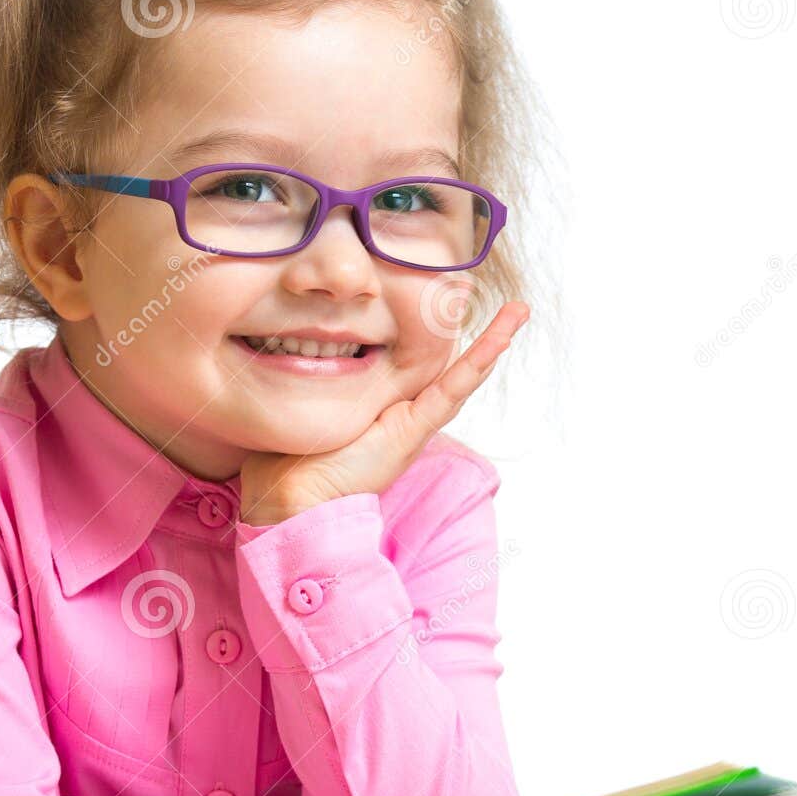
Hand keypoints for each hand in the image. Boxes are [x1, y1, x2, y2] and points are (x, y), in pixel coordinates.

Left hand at [236, 302, 529, 524]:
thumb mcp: (299, 403)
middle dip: (470, 331)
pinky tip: (504, 333)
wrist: (291, 498)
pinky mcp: (414, 428)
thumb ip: (300, 377)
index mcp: (380, 407)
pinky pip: (454, 387)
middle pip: (443, 364)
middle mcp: (402, 412)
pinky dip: (481, 358)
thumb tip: (277, 345)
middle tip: (493, 297)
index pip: (410, 361)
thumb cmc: (286, 458)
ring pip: (461, 374)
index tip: (442, 297)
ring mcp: (413, 421)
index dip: (428, 330)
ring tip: (519, 311)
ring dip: (493, 342)